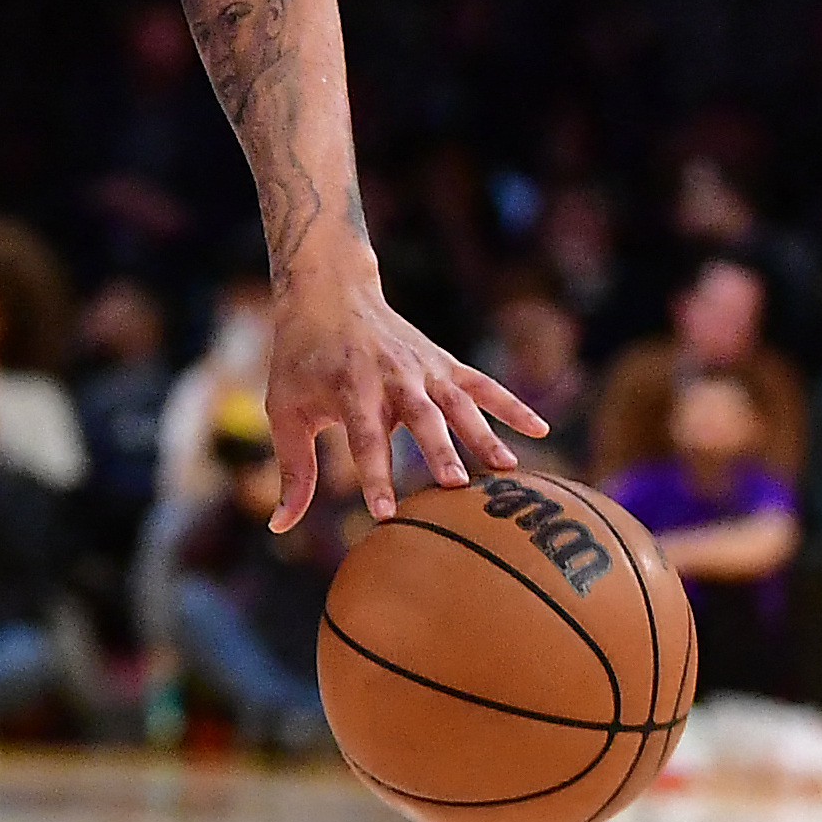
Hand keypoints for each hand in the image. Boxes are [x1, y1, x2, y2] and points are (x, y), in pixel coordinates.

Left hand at [262, 262, 541, 528]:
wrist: (329, 295)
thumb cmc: (302, 362)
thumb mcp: (286, 410)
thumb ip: (294, 469)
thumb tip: (280, 525)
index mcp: (350, 389)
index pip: (364, 438)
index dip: (374, 474)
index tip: (385, 512)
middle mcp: (392, 377)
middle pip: (419, 418)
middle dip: (437, 450)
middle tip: (456, 486)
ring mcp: (423, 368)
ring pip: (458, 403)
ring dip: (482, 434)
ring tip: (506, 470)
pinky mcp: (444, 363)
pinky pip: (483, 385)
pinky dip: (512, 405)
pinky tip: (540, 430)